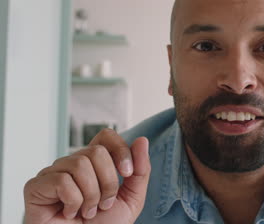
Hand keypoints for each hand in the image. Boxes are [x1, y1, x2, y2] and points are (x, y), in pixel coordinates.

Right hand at [23, 129, 150, 223]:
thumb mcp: (132, 198)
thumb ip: (140, 170)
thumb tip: (142, 140)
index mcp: (94, 162)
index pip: (106, 136)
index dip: (120, 150)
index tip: (127, 173)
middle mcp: (72, 163)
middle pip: (96, 151)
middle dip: (108, 182)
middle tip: (104, 204)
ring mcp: (53, 173)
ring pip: (79, 164)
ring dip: (91, 195)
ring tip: (87, 211)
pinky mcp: (36, 186)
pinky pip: (61, 181)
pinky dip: (73, 202)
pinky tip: (69, 213)